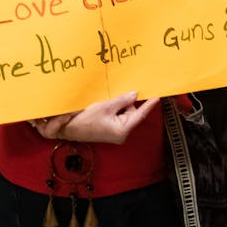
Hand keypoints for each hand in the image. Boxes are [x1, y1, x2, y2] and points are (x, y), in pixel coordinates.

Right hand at [29, 91, 158, 143]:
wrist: (68, 129)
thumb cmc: (83, 121)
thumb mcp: (104, 107)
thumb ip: (121, 100)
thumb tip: (134, 94)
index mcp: (122, 130)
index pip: (140, 114)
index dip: (149, 104)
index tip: (157, 96)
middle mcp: (121, 133)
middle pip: (132, 112)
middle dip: (126, 102)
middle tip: (116, 95)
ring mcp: (116, 131)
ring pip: (124, 112)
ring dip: (118, 104)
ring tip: (105, 103)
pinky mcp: (111, 129)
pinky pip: (117, 115)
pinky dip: (114, 108)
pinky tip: (105, 105)